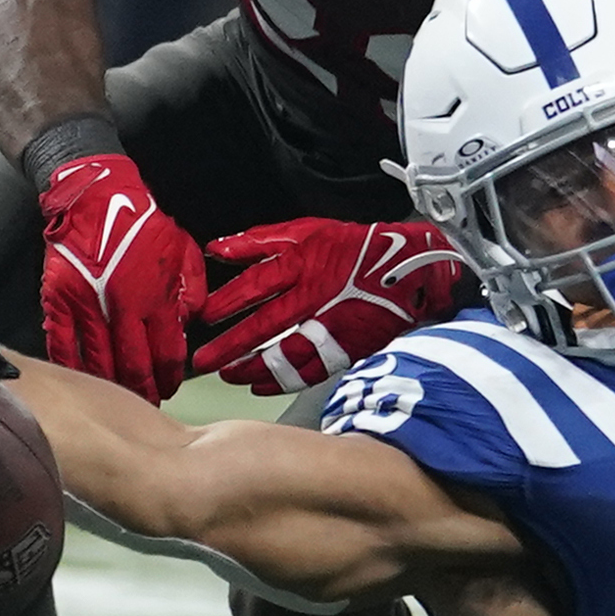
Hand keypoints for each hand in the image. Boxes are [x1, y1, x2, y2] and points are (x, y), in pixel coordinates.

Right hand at [36, 152, 206, 400]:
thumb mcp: (184, 250)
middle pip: (133, 367)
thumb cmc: (140, 220)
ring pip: (97, 363)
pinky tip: (79, 380)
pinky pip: (62, 344)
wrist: (94, 195)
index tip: (170, 388)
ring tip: (116, 398)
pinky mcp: (58, 300)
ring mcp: (87, 306)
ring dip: (108, 385)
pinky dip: (70, 366)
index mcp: (156, 297)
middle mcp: (122, 308)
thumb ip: (192, 290)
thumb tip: (191, 323)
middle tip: (146, 405)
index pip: (167, 354)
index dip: (169, 378)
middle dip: (142, 391)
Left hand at [192, 217, 468, 392]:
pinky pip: (310, 369)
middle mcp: (315, 295)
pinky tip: (262, 386)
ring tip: (230, 376)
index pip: (255, 284)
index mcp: (304, 261)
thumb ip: (260, 240)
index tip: (204, 316)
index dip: (227, 302)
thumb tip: (218, 248)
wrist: (412, 266)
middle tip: (202, 362)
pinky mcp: (348, 346)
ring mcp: (333, 324)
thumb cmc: (358, 246)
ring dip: (253, 368)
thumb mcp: (309, 229)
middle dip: (230, 346)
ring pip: (286, 353)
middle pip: (264, 326)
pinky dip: (284, 380)